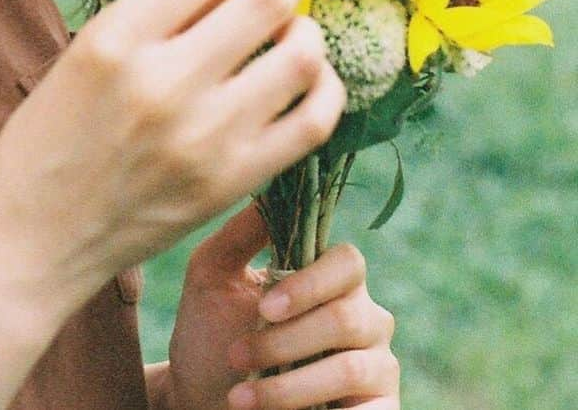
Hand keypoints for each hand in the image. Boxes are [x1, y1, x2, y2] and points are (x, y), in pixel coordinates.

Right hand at [0, 0, 346, 312]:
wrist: (36, 237)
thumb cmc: (52, 135)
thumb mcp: (84, 52)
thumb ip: (155, 12)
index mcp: (117, 41)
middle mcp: (166, 84)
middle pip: (267, 2)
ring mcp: (206, 139)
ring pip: (300, 57)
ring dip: (302, 32)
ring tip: (288, 34)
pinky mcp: (233, 183)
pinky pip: (312, 123)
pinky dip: (323, 89)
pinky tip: (307, 78)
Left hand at [166, 206, 398, 409]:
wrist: (202, 401)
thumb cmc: (210, 335)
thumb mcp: (212, 277)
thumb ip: (241, 233)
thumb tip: (270, 191)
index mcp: (331, 278)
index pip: (347, 263)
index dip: (310, 285)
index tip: (265, 308)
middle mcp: (365, 318)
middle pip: (345, 318)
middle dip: (284, 343)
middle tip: (237, 357)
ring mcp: (377, 367)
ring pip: (350, 370)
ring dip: (289, 388)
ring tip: (240, 400)